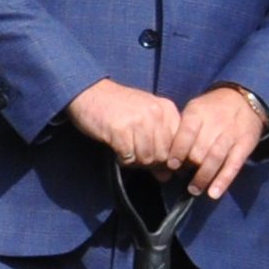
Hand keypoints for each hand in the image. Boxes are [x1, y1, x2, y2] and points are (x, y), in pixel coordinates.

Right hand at [64, 79, 183, 169]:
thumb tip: (167, 176)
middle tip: (137, 157)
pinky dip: (123, 160)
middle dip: (151, 162)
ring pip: (147, 158)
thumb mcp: (145, 119)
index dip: (169, 159)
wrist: (89, 91)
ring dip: (136, 162)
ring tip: (127, 154)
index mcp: (167, 109)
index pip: (180, 146)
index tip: (157, 160)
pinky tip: (118, 152)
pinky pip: (129, 157)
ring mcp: (138, 121)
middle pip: (164, 155)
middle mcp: (156, 114)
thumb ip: (160, 144)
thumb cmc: (118, 107)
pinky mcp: (119, 129)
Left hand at [168, 86, 268, 198]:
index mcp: (198, 113)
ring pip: (215, 159)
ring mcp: (231, 135)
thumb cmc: (211, 109)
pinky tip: (213, 193)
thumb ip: (181, 128)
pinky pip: (234, 166)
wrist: (244, 100)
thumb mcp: (194, 109)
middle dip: (189, 166)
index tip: (171, 165)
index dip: (178, 151)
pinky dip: (223, 180)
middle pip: (200, 149)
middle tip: (180, 177)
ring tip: (193, 190)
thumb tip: (163, 153)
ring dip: (203, 177)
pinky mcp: (245, 146)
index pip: (185, 133)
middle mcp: (215, 124)